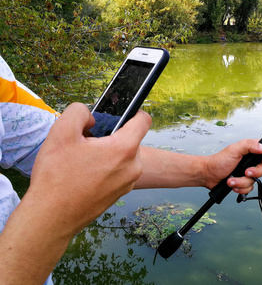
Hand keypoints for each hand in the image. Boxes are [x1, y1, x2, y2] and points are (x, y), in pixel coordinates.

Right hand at [29, 103, 151, 233]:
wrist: (51, 218)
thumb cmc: (57, 178)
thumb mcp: (61, 132)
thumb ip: (79, 112)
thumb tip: (92, 117)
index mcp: (124, 149)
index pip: (144, 120)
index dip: (133, 111)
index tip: (120, 113)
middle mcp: (133, 167)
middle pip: (130, 139)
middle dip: (110, 135)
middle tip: (87, 142)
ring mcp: (128, 183)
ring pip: (123, 156)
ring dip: (107, 153)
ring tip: (83, 160)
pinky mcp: (120, 194)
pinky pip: (118, 172)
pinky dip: (106, 168)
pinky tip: (85, 174)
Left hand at [204, 139, 261, 193]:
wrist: (208, 175)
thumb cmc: (218, 161)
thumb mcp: (234, 150)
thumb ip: (249, 145)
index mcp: (250, 150)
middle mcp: (250, 161)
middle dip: (253, 173)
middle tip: (245, 172)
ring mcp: (247, 172)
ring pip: (255, 181)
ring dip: (242, 182)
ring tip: (232, 179)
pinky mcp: (243, 182)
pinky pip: (249, 188)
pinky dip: (240, 188)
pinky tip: (232, 183)